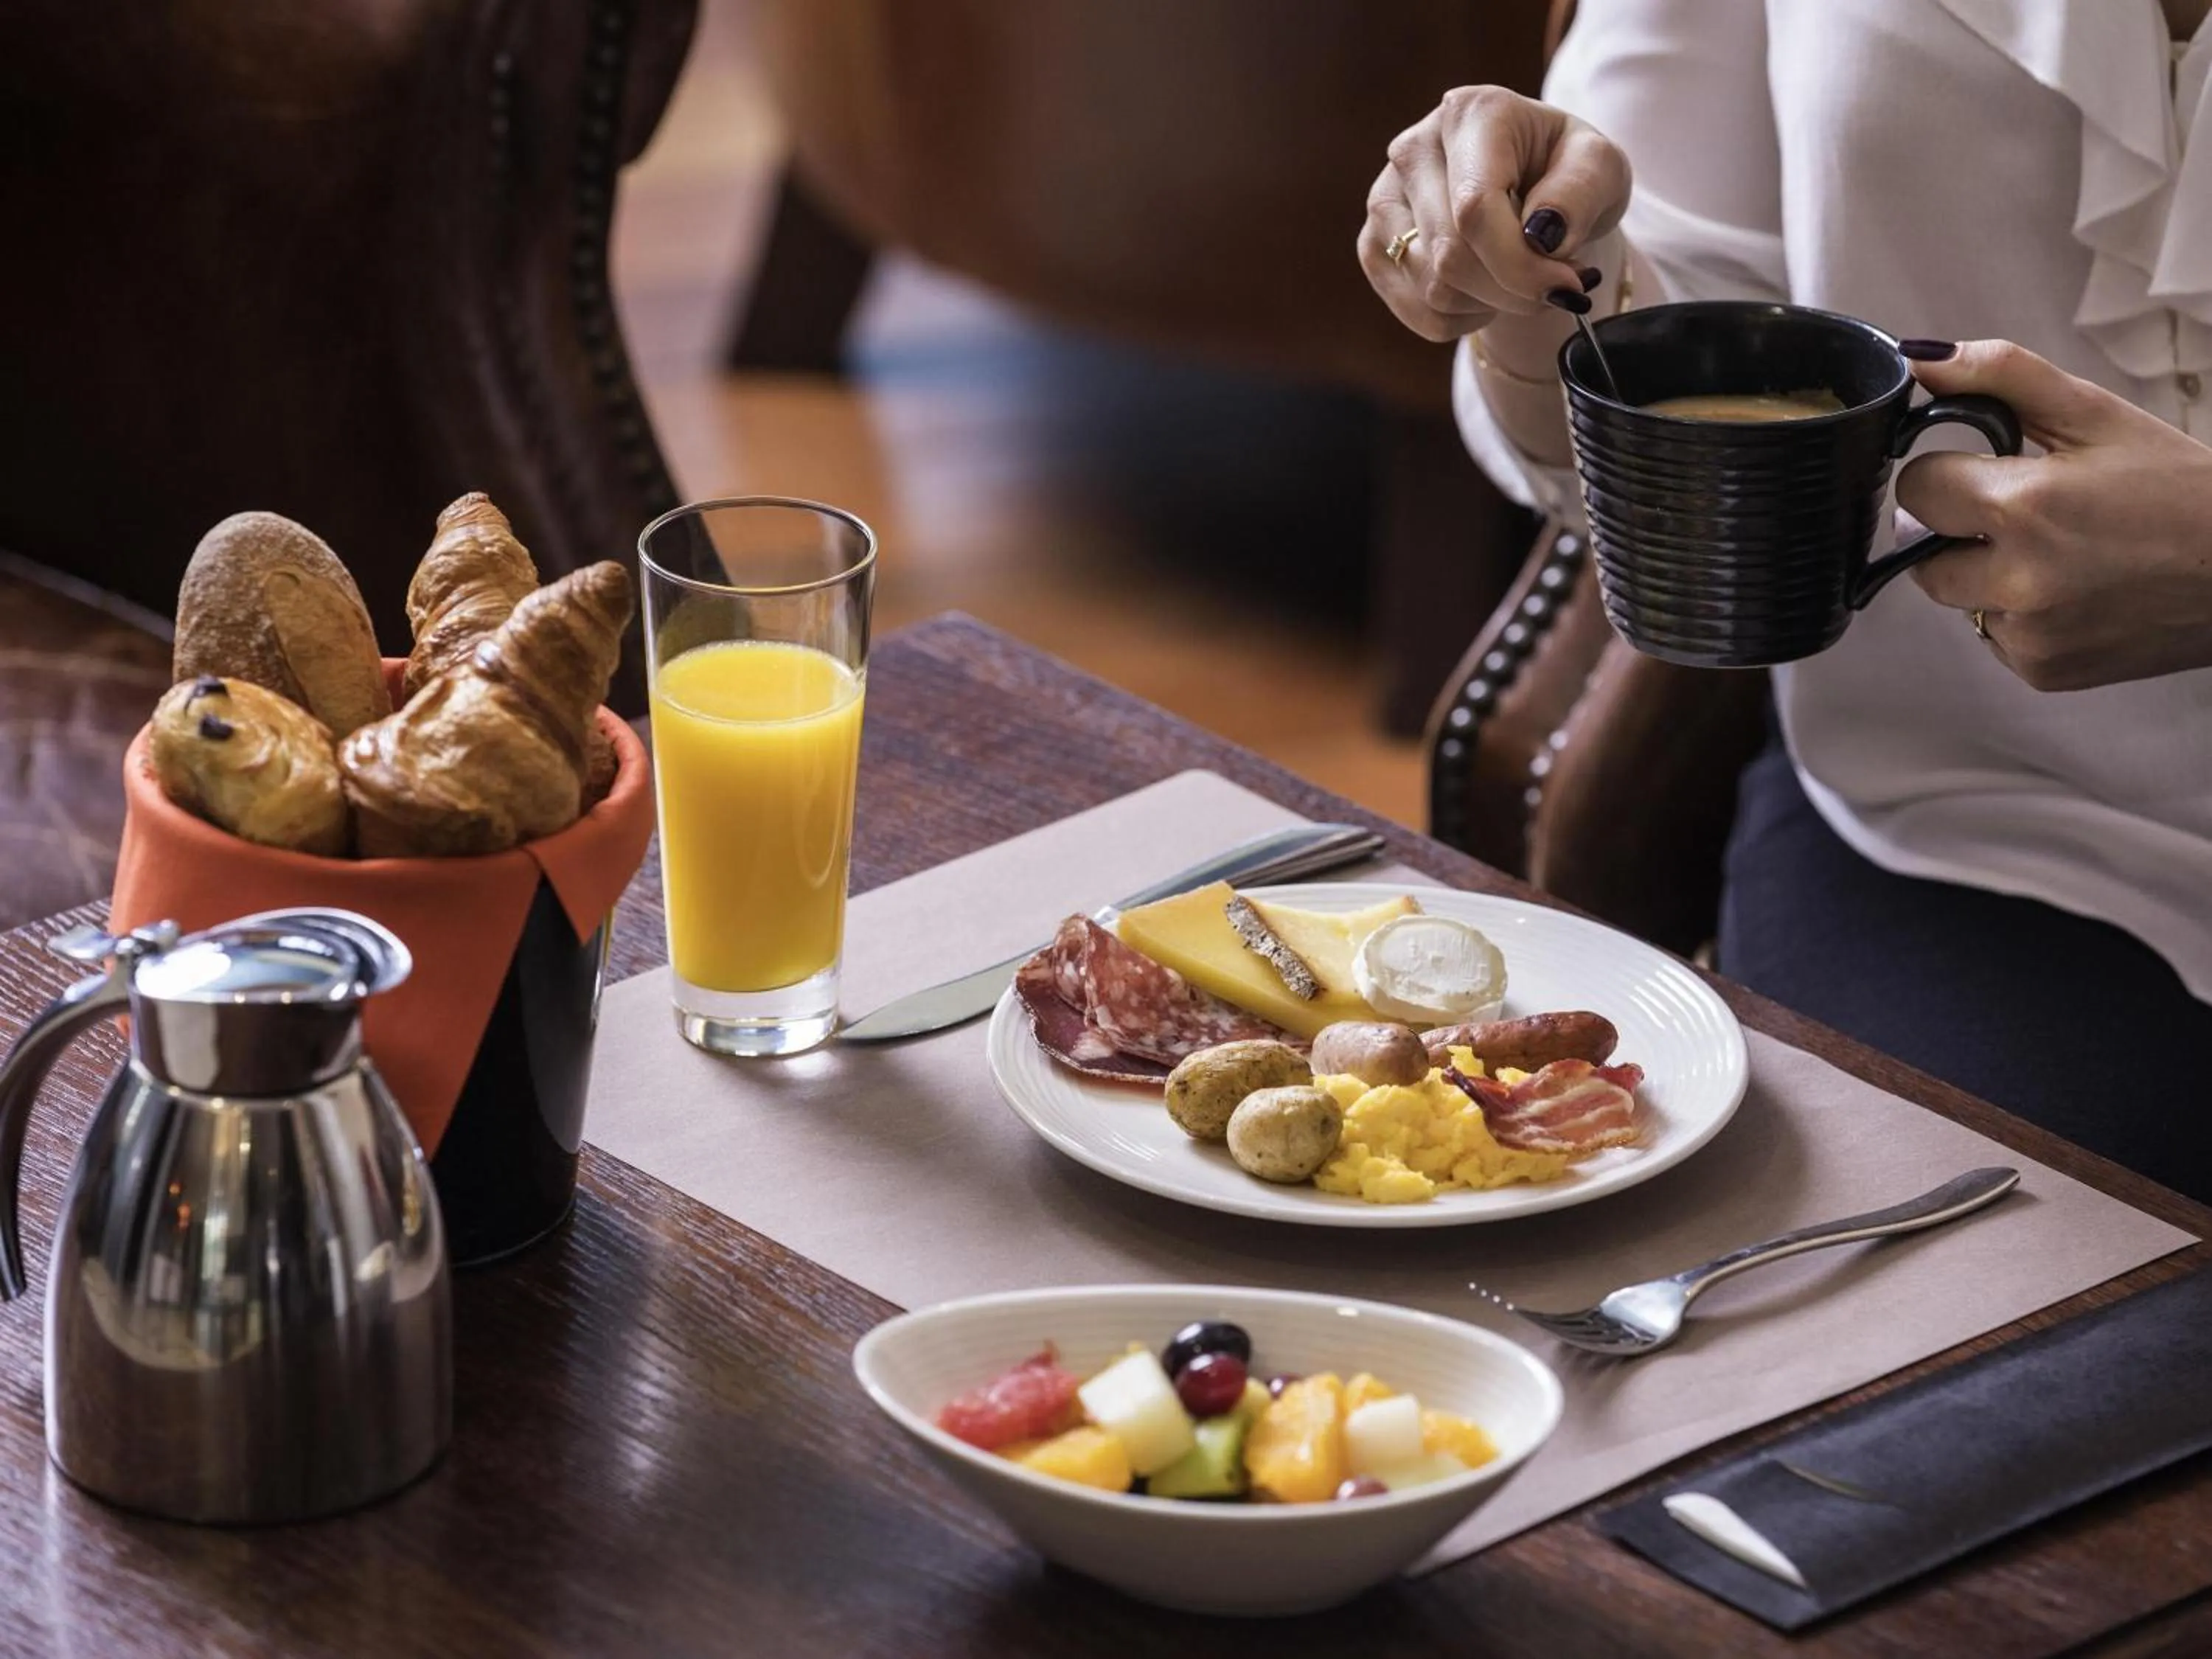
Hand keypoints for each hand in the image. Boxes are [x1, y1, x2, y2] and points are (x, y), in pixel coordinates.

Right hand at [1357, 86, 1631, 342]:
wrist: (1537, 184)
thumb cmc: (1569, 173)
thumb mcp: (1602, 167)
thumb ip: (1581, 193)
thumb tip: (1543, 235)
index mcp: (1472, 114)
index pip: (1475, 208)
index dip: (1519, 264)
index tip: (1567, 287)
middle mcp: (1415, 149)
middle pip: (1450, 256)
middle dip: (1514, 290)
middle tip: (1556, 288)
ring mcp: (1385, 199)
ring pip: (1432, 288)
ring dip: (1490, 303)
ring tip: (1518, 276)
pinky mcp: (1374, 243)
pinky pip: (1416, 309)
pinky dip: (1462, 318)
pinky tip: (1485, 290)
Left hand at [1898, 341, 2211, 690]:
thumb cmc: (2181, 487)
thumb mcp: (2097, 416)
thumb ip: (2003, 378)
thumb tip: (1922, 357)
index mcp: (2025, 508)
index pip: (1916, 489)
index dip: (1945, 472)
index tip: (1984, 469)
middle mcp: (2016, 581)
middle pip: (1921, 553)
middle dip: (1957, 528)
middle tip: (2025, 512)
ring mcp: (2027, 636)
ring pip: (1957, 598)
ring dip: (1985, 573)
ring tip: (2059, 551)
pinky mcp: (2041, 672)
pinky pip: (1993, 635)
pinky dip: (2017, 613)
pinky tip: (2074, 590)